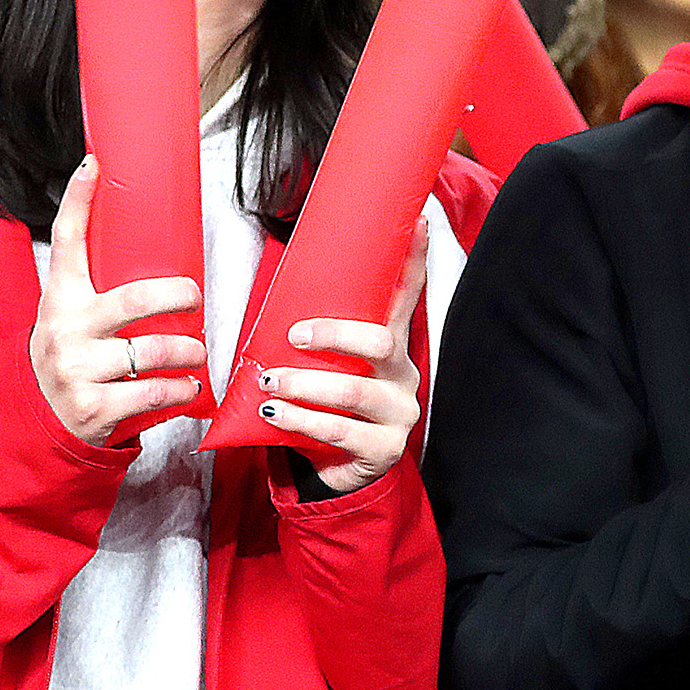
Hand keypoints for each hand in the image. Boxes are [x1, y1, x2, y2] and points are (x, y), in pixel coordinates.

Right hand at [32, 159, 210, 443]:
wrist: (39, 414)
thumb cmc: (71, 350)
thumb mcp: (71, 311)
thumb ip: (97, 282)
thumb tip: (144, 231)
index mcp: (60, 298)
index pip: (65, 241)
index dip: (77, 200)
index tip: (93, 165)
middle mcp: (65, 330)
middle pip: (134, 300)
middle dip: (178, 296)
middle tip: (194, 298)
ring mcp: (77, 370)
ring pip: (153, 352)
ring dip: (189, 351)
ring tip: (197, 352)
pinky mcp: (93, 408)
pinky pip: (153, 392)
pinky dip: (181, 389)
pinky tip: (189, 386)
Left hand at [263, 242, 426, 493]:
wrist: (332, 469)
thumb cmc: (324, 405)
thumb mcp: (325, 365)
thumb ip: (315, 336)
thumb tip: (274, 296)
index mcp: (392, 346)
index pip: (408, 297)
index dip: (414, 259)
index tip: (419, 220)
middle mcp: (404, 375)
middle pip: (381, 343)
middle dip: (334, 336)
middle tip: (293, 336)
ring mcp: (399, 414)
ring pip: (356, 392)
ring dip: (306, 385)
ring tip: (270, 381)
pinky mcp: (383, 449)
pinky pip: (341, 432)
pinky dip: (302, 420)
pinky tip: (274, 413)